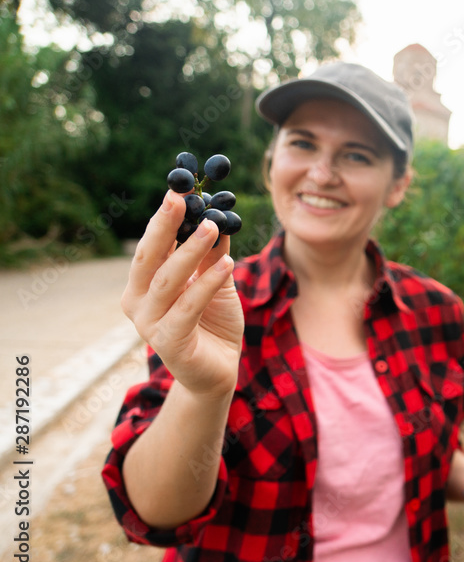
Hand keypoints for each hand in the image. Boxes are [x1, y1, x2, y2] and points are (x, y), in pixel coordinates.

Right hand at [120, 189, 243, 398]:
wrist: (218, 372)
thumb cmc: (212, 323)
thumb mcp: (216, 281)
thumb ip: (213, 253)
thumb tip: (219, 213)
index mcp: (142, 284)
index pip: (151, 244)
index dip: (163, 216)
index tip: (178, 189)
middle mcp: (137, 302)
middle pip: (149, 257)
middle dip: (165, 225)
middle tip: (182, 198)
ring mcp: (149, 324)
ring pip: (168, 280)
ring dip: (191, 250)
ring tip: (212, 226)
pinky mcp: (169, 342)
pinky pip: (188, 307)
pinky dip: (207, 283)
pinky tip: (228, 264)